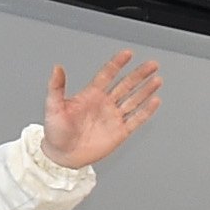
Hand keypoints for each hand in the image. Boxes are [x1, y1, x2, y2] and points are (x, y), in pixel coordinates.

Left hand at [42, 51, 164, 169]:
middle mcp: (105, 103)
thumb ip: (56, 87)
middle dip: (139, 75)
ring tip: (157, 80)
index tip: (128, 54)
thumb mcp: (53, 107)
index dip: (117, 64)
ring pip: (133, 100)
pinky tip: (155, 101)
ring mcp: (113, 117)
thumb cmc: (55, 131)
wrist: (62, 156)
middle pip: (126, 85)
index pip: (107, 75)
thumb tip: (57, 68)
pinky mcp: (120, 132)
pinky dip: (146, 111)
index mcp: (91, 95)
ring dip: (145, 90)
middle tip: (152, 65)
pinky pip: (136, 119)